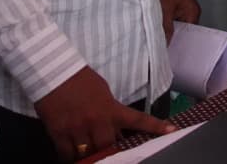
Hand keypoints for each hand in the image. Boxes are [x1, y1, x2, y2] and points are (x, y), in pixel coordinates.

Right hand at [33, 67, 173, 160]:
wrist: (54, 71)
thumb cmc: (80, 80)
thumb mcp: (103, 93)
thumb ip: (111, 112)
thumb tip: (115, 132)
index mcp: (111, 108)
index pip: (138, 119)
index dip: (155, 127)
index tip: (171, 130)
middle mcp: (97, 121)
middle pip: (108, 147)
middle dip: (110, 152)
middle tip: (110, 153)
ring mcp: (77, 128)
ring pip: (87, 154)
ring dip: (89, 156)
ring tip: (88, 153)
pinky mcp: (59, 133)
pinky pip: (66, 154)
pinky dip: (69, 157)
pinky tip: (70, 155)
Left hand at [158, 0, 199, 43]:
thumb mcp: (164, 9)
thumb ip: (165, 29)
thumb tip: (165, 45)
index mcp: (192, 13)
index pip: (188, 35)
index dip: (178, 44)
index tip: (168, 53)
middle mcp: (190, 12)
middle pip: (181, 31)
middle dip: (170, 37)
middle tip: (159, 46)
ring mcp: (182, 8)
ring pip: (174, 25)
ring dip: (166, 29)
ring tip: (156, 36)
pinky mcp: (174, 5)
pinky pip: (170, 19)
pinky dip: (164, 22)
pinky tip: (156, 26)